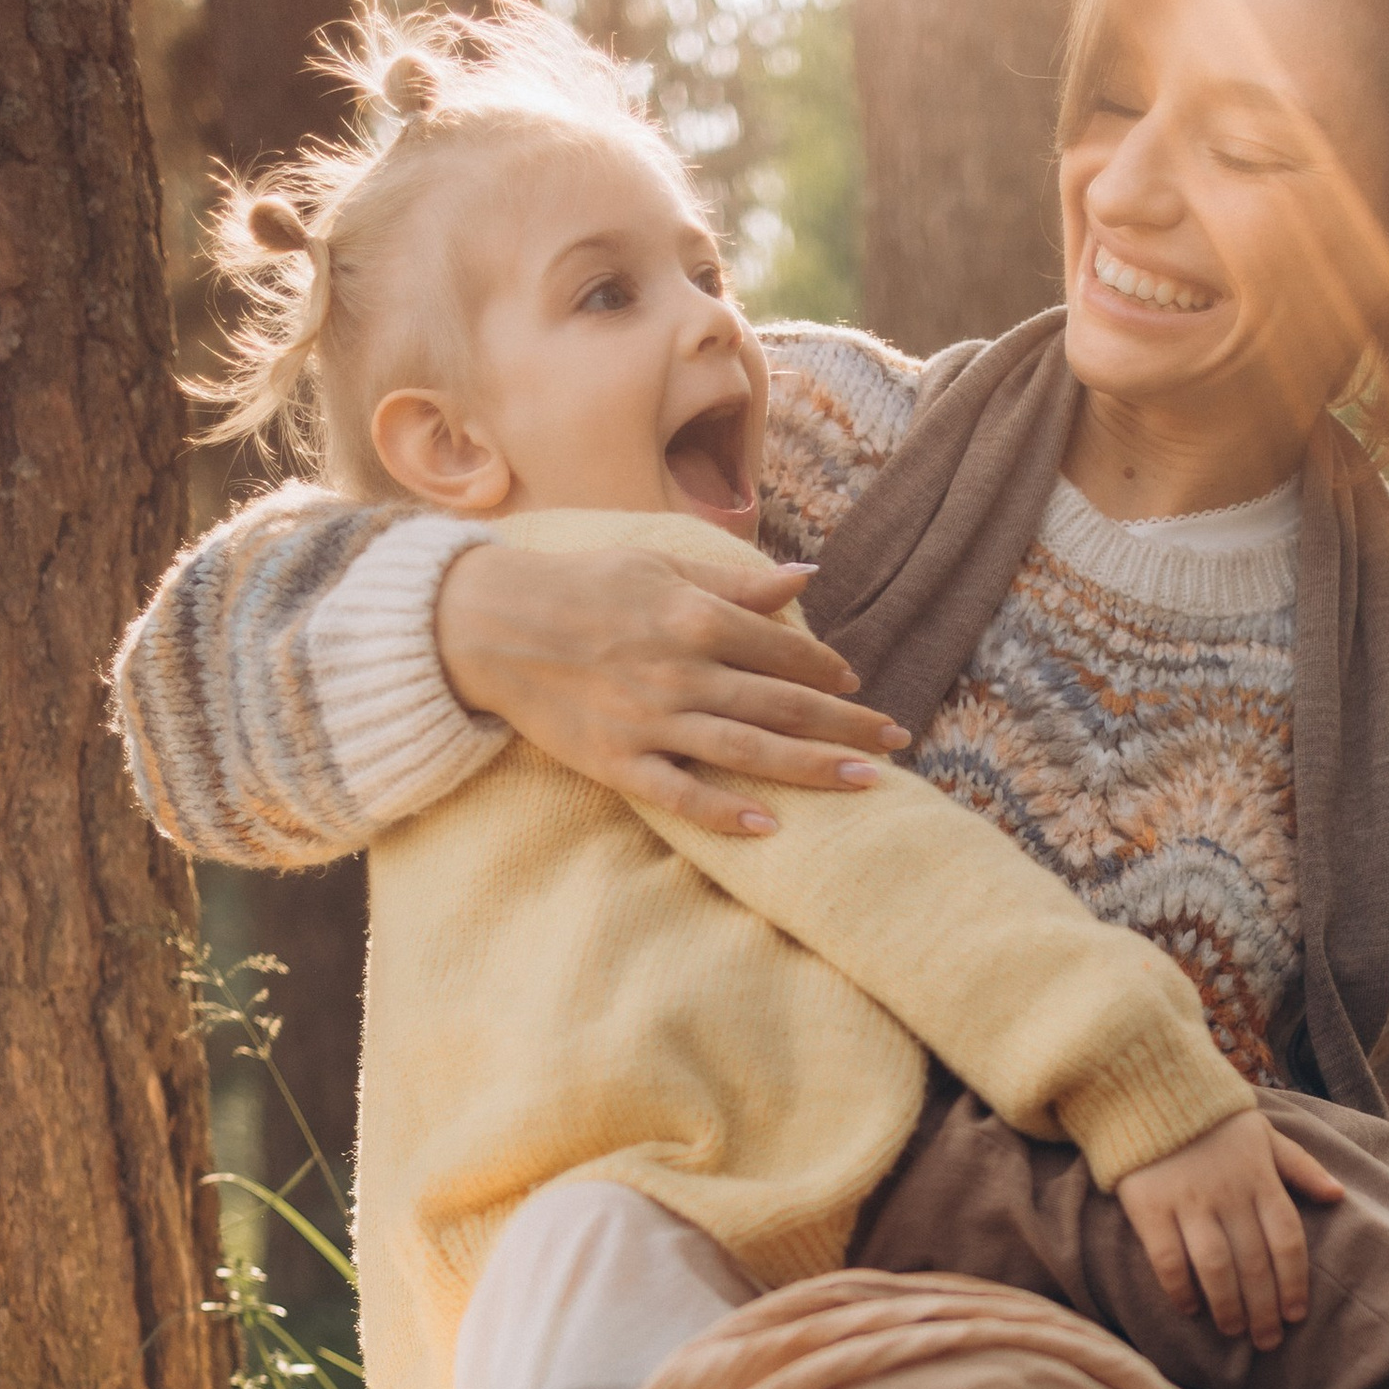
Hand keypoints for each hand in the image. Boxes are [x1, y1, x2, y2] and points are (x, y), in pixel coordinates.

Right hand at [435, 545, 909, 838]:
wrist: (490, 624)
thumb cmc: (582, 586)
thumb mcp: (659, 563)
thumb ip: (734, 580)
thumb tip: (806, 576)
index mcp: (692, 614)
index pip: (780, 647)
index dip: (824, 668)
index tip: (855, 686)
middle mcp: (680, 669)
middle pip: (782, 704)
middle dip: (846, 725)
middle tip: (897, 741)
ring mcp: (650, 721)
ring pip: (749, 752)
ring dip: (814, 769)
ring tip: (868, 783)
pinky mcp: (618, 762)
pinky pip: (682, 794)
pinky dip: (726, 812)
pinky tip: (773, 825)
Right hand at [1115, 1111, 1348, 1350]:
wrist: (1149, 1088)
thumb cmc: (1213, 1121)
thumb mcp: (1265, 1135)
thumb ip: (1301, 1168)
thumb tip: (1338, 1196)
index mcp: (1261, 1179)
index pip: (1288, 1241)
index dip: (1294, 1284)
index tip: (1296, 1315)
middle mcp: (1229, 1194)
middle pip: (1255, 1264)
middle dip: (1264, 1309)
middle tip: (1267, 1341)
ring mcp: (1189, 1201)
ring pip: (1215, 1268)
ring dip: (1228, 1306)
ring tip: (1234, 1332)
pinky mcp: (1150, 1207)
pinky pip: (1167, 1259)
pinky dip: (1180, 1289)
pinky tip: (1190, 1309)